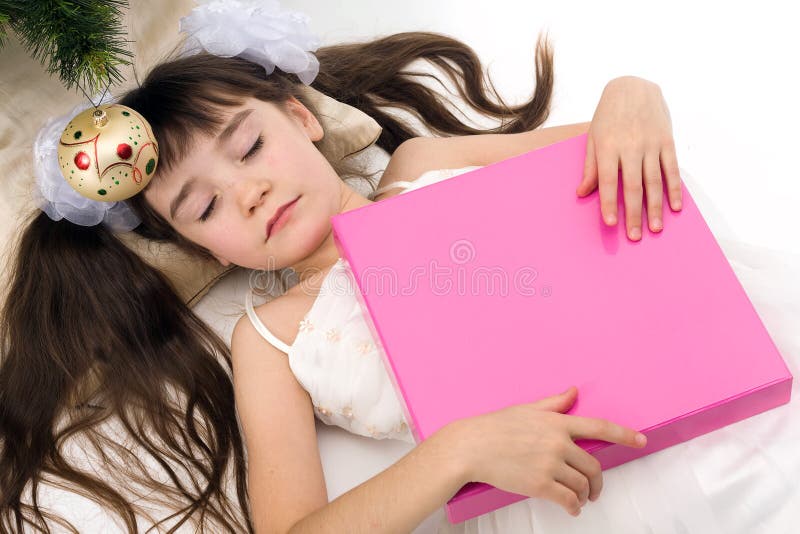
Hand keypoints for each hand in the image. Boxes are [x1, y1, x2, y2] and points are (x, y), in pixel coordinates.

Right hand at [446, 386, 646, 516]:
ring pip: (582, 484)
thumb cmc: (495, 427)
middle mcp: (558, 442)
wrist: (471, 447)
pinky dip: (574, 506)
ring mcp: (550, 464)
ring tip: (579, 498)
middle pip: (593, 465)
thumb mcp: (526, 409)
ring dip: (584, 495)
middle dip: (597, 481)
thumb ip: (554, 403)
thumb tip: (573, 392)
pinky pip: (568, 499)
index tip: (641, 441)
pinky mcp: (540, 484)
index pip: (599, 427)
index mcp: (557, 422)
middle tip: (594, 489)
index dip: (623, 434)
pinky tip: (572, 507)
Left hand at [576, 76, 682, 240]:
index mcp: (608, 147)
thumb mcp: (594, 137)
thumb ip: (590, 166)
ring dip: (655, 207)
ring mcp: (651, 144)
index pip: (608, 181)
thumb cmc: (609, 115)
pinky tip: (675, 207)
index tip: (610, 223)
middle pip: (633, 186)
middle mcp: (631, 147)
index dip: (609, 203)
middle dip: (634, 213)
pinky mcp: (667, 141)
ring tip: (654, 228)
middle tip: (634, 237)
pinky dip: (675, 189)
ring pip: (655, 181)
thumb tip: (582, 193)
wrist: (634, 86)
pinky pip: (672, 169)